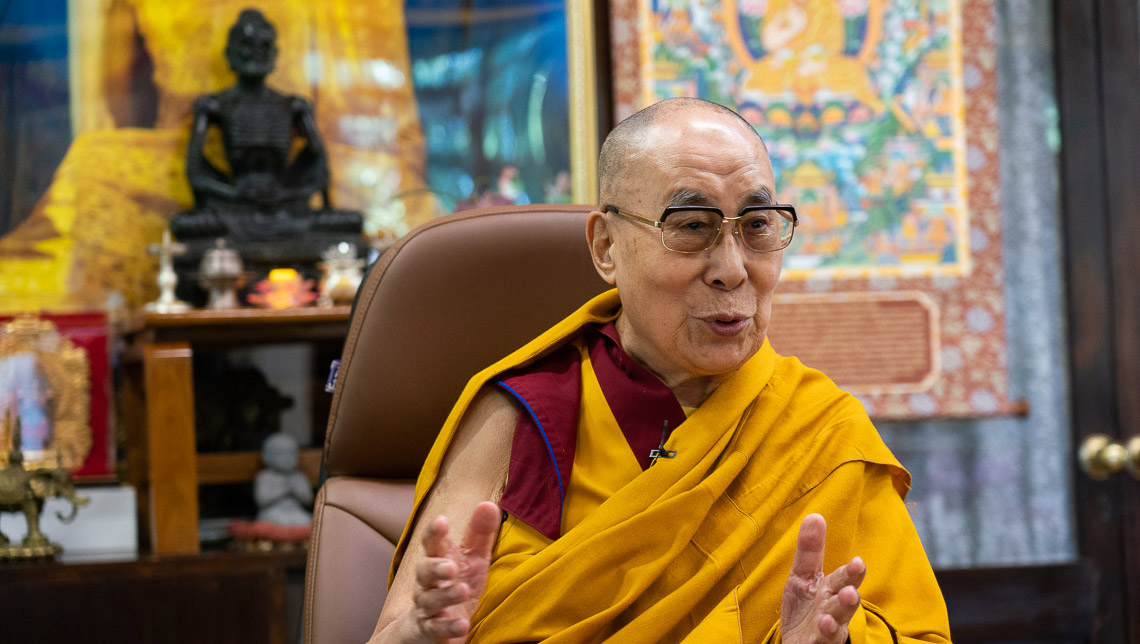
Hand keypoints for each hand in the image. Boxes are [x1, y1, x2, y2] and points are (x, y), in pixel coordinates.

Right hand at [404, 502, 500, 642]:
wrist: (426, 629)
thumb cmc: (452, 585)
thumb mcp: (472, 560)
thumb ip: (479, 534)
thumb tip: (488, 504)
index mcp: (437, 561)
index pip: (431, 544)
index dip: (434, 533)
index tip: (441, 521)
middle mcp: (426, 583)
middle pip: (424, 572)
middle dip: (435, 567)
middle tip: (450, 566)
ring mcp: (427, 607)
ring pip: (430, 600)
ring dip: (445, 595)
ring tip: (461, 590)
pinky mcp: (430, 630)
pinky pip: (435, 629)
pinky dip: (448, 626)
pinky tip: (462, 624)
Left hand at [780, 514, 865, 643]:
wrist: (798, 640)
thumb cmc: (805, 608)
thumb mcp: (802, 577)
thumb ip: (810, 550)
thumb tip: (815, 515)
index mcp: (830, 590)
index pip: (842, 579)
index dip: (850, 572)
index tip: (858, 562)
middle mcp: (833, 610)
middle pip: (845, 602)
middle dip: (850, 594)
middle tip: (851, 589)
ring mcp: (827, 629)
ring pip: (838, 622)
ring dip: (841, 613)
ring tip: (844, 602)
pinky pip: (823, 640)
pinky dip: (826, 632)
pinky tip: (824, 624)